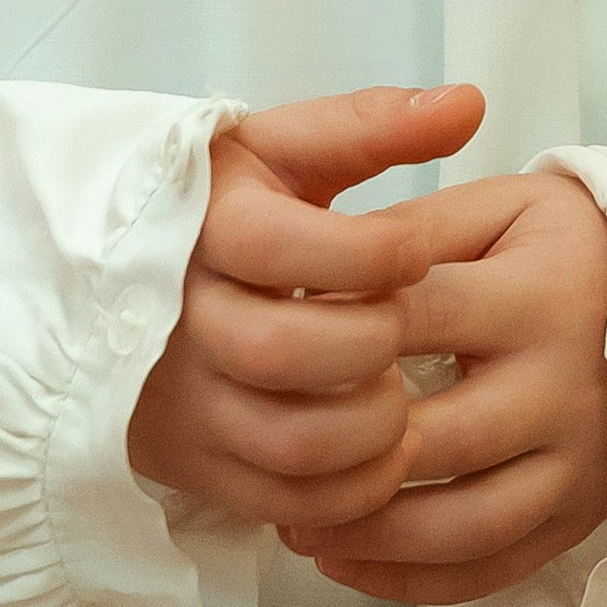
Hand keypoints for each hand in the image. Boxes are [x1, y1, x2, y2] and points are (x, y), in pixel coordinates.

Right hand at [128, 83, 483, 531]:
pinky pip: (281, 502)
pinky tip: (379, 450)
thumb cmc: (236, 209)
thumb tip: (469, 103)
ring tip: (397, 392)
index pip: (275, 244)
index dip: (366, 253)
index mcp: (204, 226)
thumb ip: (372, 126)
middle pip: (277, 350)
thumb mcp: (286, 151)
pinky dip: (348, 489)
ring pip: (286, 440)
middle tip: (404, 329)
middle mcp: (180, 318)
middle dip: (367, 344)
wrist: (137, 286)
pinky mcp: (198, 464)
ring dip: (368, 426)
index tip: (412, 254)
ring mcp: (185, 401)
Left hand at [294, 169, 606, 606]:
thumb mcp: (500, 207)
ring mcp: (576, 465)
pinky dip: (415, 583)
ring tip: (297, 529)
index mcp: (537, 299)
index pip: (421, 320)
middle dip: (342, 455)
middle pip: (437, 440)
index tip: (273, 348)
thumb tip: (320, 272)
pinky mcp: (579, 516)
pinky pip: (493, 569)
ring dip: (370, 537)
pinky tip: (349, 564)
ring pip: (464, 526)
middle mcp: (562, 389)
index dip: (338, 336)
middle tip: (267, 459)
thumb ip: (415, 231)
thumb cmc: (565, 245)